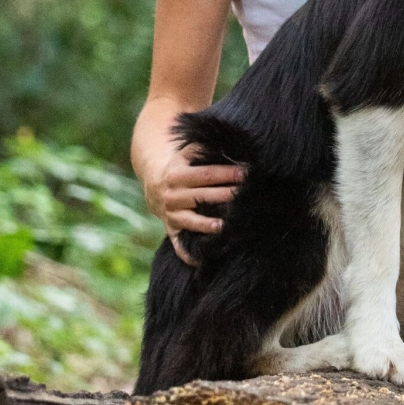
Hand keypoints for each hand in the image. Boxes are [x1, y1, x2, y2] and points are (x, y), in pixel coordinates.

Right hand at [147, 144, 243, 264]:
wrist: (156, 185)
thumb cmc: (182, 166)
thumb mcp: (188, 153)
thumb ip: (205, 148)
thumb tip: (231, 143)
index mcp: (177, 174)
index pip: (207, 174)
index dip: (227, 173)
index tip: (247, 173)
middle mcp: (172, 195)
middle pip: (203, 196)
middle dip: (225, 195)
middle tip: (245, 196)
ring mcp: (171, 214)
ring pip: (191, 220)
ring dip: (206, 224)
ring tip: (223, 226)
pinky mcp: (171, 230)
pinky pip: (178, 244)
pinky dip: (188, 254)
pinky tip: (201, 261)